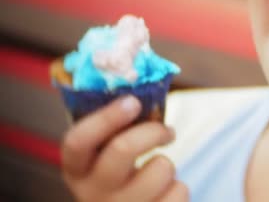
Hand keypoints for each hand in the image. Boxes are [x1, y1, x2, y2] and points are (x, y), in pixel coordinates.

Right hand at [61, 95, 188, 200]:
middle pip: (122, 149)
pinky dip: (179, 188)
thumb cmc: (120, 179)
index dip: (106, 117)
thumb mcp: (105, 159)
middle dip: (153, 131)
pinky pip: (179, 191)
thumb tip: (138, 89)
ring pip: (160, 168)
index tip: (133, 101)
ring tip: (158, 173)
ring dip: (167, 164)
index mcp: (77, 170)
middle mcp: (92, 193)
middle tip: (167, 131)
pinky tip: (164, 195)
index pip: (78, 141)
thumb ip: (115, 131)